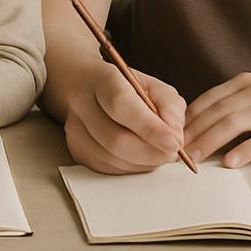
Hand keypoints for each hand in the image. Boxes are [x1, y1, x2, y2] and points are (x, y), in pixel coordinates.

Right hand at [62, 61, 185, 173]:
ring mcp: (75, 129)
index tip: (175, 143)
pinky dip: (131, 168)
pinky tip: (140, 156)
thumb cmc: (128, 89)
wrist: (88, 87)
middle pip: (115, 140)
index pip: (122, 105)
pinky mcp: (76, 150)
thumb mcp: (155, 87)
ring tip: (156, 151)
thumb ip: (170, 108)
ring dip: (143, 162)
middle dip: (151, 153)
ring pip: (112, 159)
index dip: (150, 128)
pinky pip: (108, 169)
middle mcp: (83, 104)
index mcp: (104, 81)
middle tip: (172, 153)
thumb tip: (175, 137)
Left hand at [183, 71, 250, 166]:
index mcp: (246, 83)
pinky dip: (245, 150)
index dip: (187, 118)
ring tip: (194, 158)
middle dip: (192, 132)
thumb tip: (206, 125)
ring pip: (234, 123)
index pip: (208, 100)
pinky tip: (230, 163)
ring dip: (210, 141)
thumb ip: (238, 104)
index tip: (171, 134)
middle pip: (216, 112)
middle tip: (174, 151)